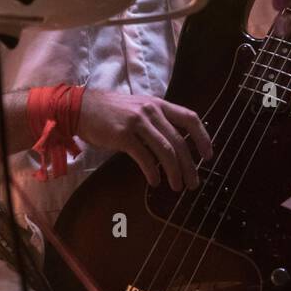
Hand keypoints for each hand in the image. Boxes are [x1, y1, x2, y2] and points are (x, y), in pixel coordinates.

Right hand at [77, 89, 211, 191]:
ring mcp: (138, 122)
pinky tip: (154, 182)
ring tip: (177, 186)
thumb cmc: (110, 111)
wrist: (81, 108)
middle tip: (193, 183)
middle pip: (179, 141)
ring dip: (174, 172)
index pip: (190, 118)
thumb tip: (174, 146)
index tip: (208, 156)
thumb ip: (156, 123)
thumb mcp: (139, 109)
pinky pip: (144, 157)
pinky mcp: (124, 135)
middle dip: (190, 165)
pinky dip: (153, 172)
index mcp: (159, 105)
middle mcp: (151, 111)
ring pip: (166, 151)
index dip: (203, 138)